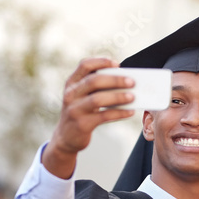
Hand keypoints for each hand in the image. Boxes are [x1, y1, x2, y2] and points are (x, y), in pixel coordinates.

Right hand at [42, 58, 135, 178]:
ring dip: (118, 96)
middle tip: (132, 82)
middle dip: (115, 80)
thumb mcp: (82, 96)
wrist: (66, 137)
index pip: (84, 65)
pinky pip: (103, 116)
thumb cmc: (81, 111)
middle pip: (93, 81)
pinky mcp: (81, 124)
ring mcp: (74, 109)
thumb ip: (97, 86)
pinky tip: (130, 112)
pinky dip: (119, 113)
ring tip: (132, 97)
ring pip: (97, 99)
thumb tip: (126, 81)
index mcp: (72, 83)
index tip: (117, 64)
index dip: (101, 62)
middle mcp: (71, 94)